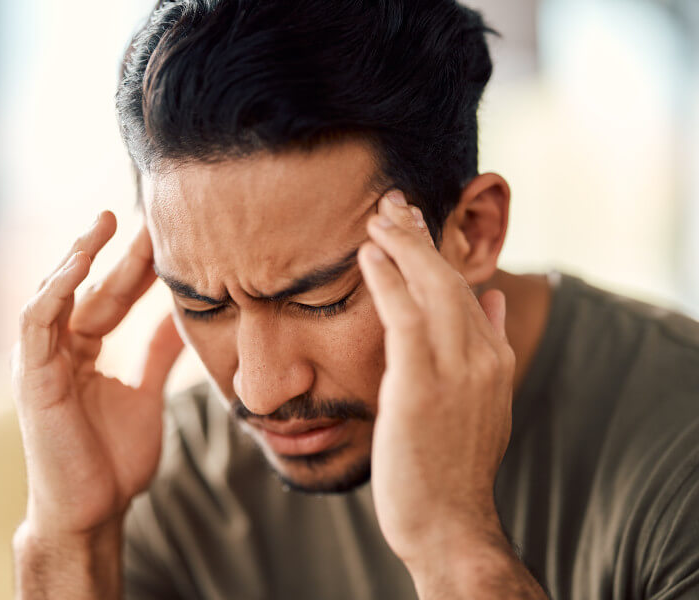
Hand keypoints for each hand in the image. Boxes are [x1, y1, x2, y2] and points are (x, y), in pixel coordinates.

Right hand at [11, 211, 183, 539]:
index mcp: (84, 353)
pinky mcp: (31, 377)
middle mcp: (60, 351)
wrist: (95, 510)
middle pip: (90, 290)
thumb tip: (184, 319)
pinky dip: (54, 289)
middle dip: (116, 253)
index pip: (112, 298)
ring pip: (55, 293)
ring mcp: (42, 361)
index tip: (167, 237)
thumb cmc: (115, 460)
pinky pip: (36, 322)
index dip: (137, 268)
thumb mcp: (147, 393)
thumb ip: (157, 355)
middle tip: (147, 216)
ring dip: (78, 255)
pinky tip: (79, 262)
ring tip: (106, 222)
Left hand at [357, 191, 513, 566]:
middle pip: (451, 278)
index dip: (439, 253)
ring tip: (379, 214)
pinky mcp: (421, 386)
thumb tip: (495, 300)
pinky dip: (388, 280)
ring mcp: (456, 371)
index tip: (416, 224)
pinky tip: (369, 254)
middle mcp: (482, 357)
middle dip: (421, 236)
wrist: (448, 522)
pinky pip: (404, 318)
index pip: (466, 290)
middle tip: (393, 201)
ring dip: (404, 245)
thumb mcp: (480, 402)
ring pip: (432, 288)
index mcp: (494, 359)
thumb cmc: (451, 465)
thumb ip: (489, 346)